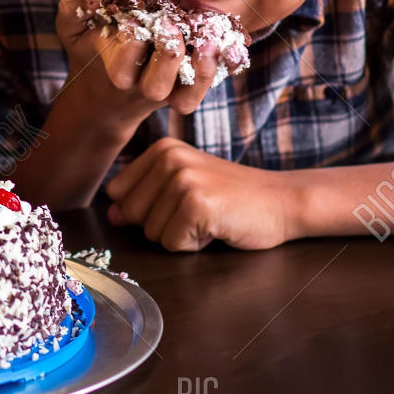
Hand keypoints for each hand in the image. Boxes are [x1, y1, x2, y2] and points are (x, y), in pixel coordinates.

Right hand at [56, 0, 219, 135]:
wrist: (102, 96)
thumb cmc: (89, 49)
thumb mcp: (71, 26)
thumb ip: (75, 4)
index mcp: (114, 69)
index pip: (125, 58)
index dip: (134, 34)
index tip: (135, 12)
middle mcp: (140, 86)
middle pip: (155, 84)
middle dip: (166, 52)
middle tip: (167, 22)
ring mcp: (164, 93)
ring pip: (183, 95)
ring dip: (197, 67)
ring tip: (204, 39)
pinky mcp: (182, 93)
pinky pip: (197, 95)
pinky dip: (209, 74)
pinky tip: (212, 45)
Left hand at [104, 137, 301, 250]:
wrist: (281, 201)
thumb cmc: (230, 197)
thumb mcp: (183, 186)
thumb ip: (144, 197)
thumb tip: (112, 216)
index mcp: (161, 148)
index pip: (117, 193)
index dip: (146, 208)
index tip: (181, 201)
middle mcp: (168, 158)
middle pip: (131, 214)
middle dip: (161, 224)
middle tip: (199, 211)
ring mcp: (182, 180)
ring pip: (151, 232)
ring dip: (180, 235)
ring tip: (209, 217)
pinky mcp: (196, 205)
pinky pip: (171, 244)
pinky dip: (194, 245)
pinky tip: (216, 227)